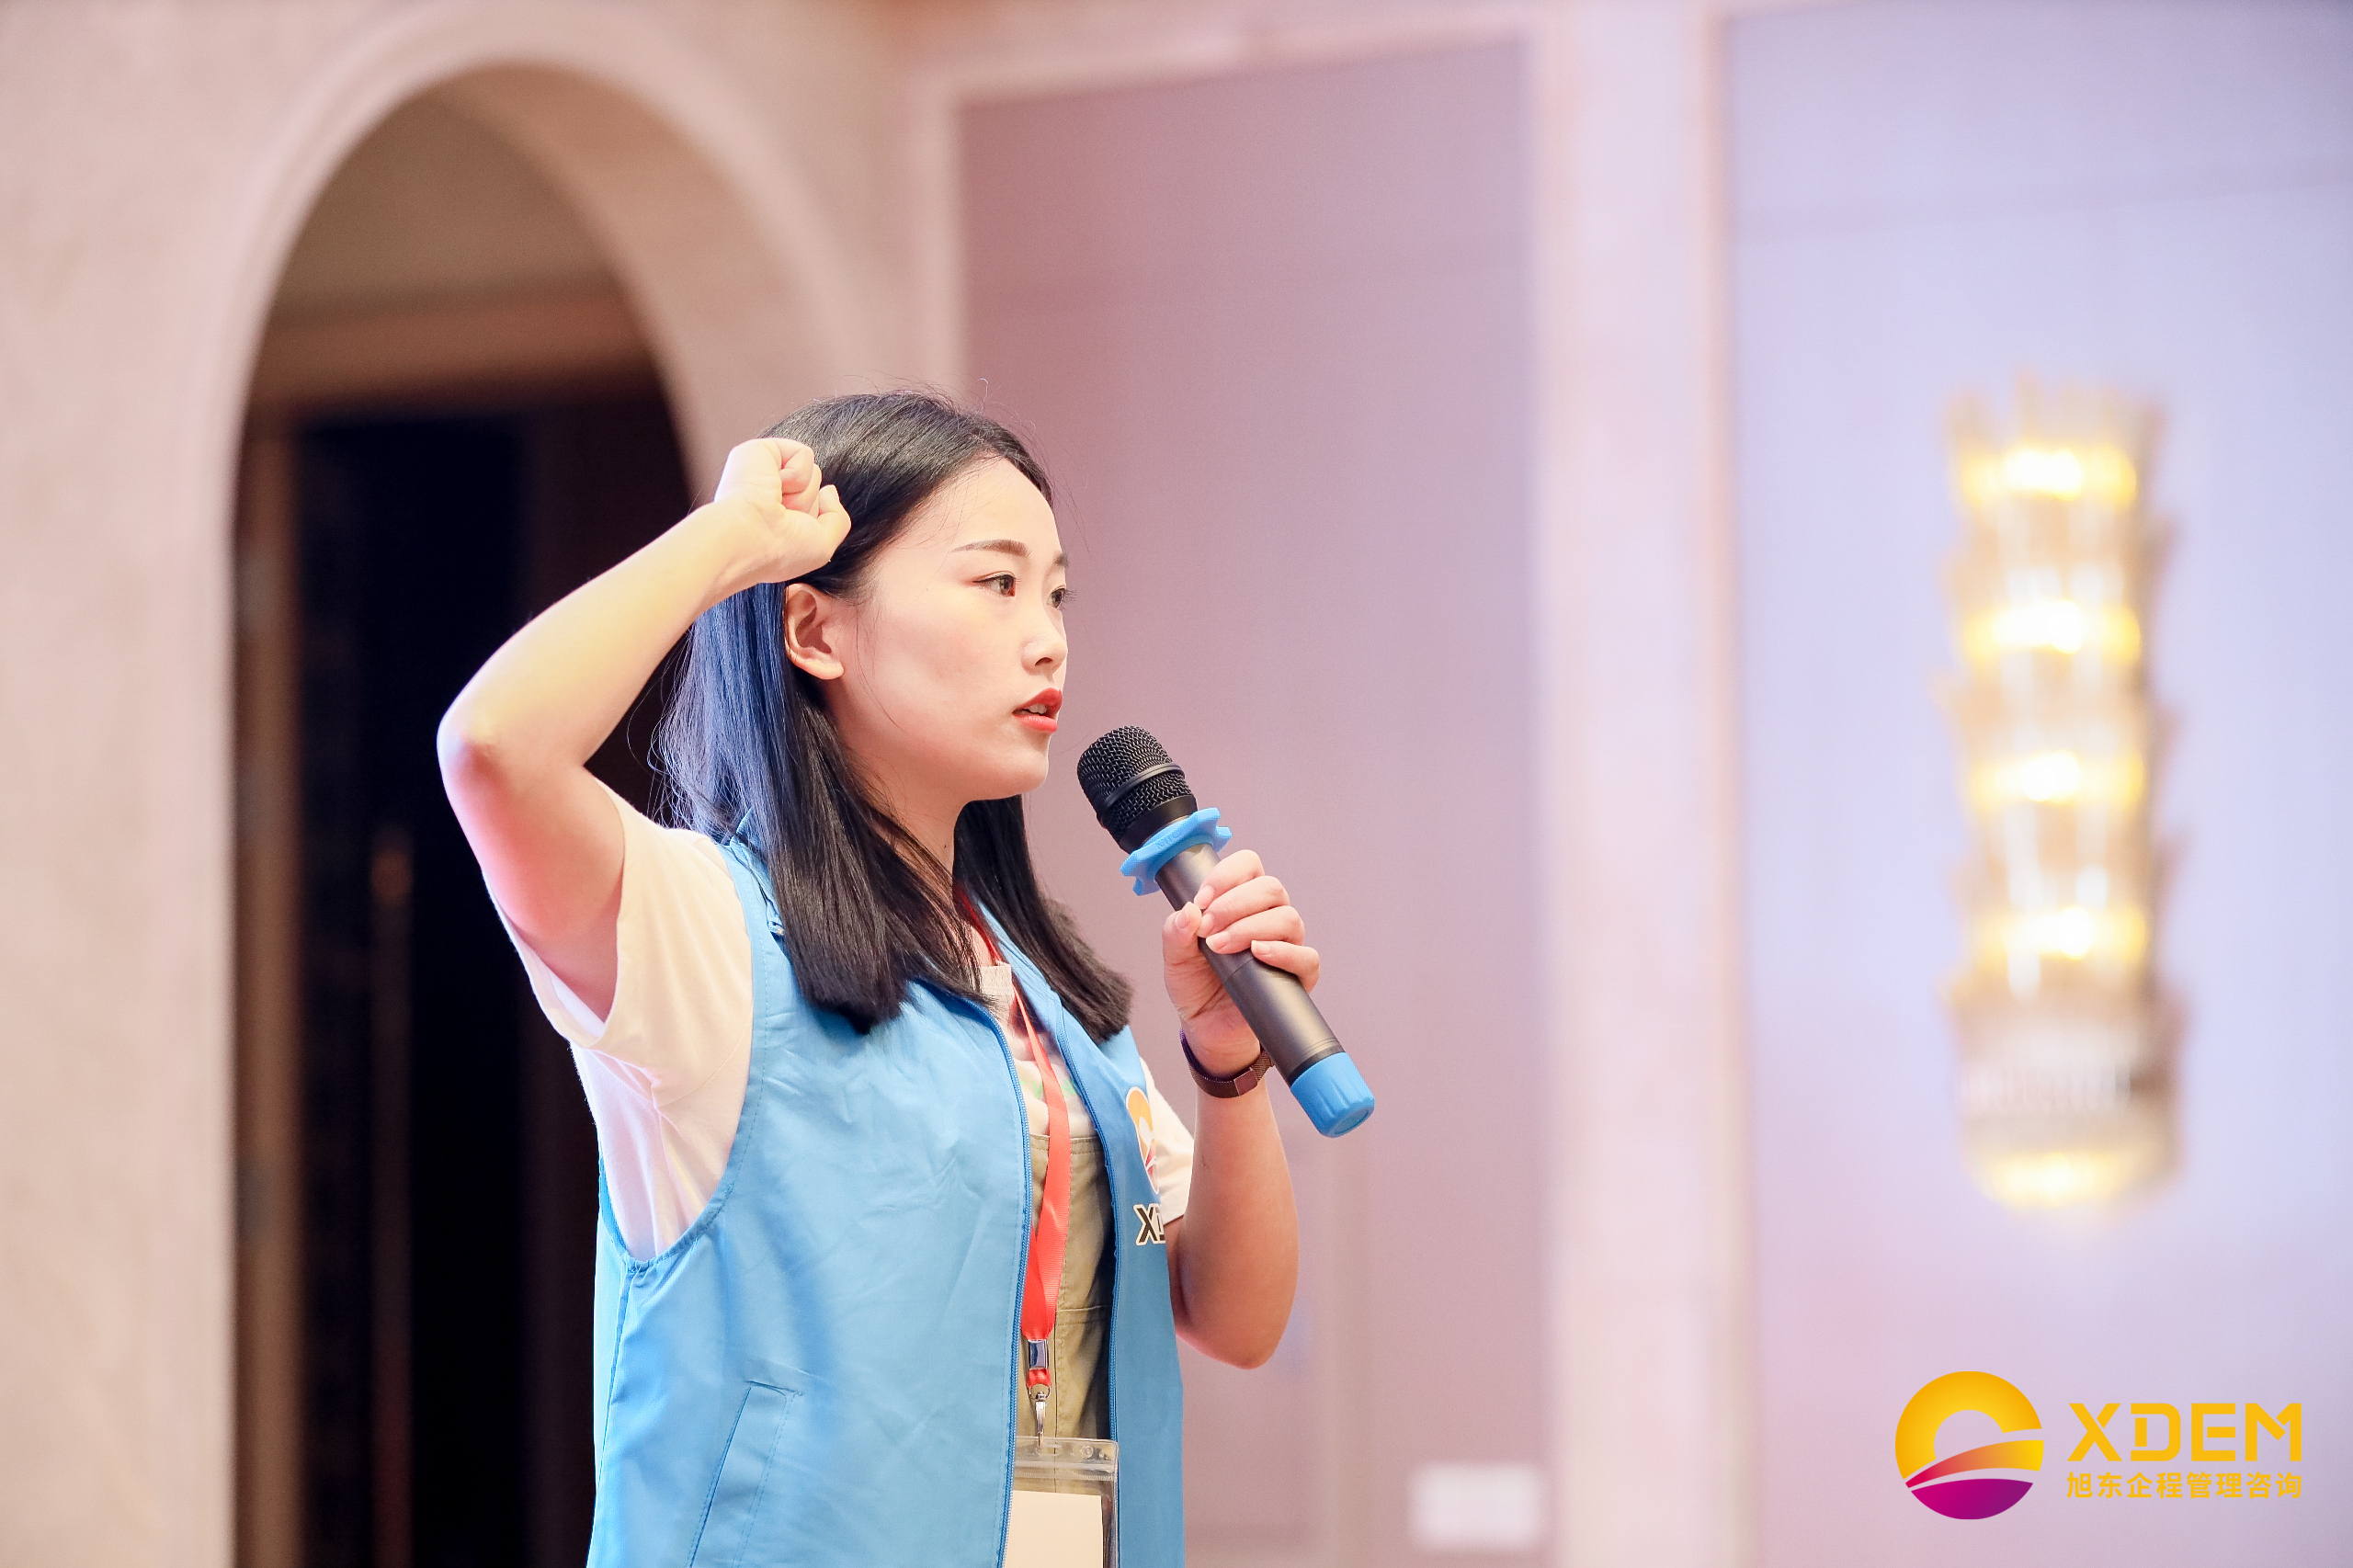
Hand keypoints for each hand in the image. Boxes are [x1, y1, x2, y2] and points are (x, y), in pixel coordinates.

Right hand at [704, 437, 851, 594]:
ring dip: (802, 494)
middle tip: (781, 518)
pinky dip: (797, 473)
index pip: (814, 511)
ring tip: (775, 504)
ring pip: (813, 473)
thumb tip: (829, 490)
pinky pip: (804, 454)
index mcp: (774, 518)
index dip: (810, 524)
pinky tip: (773, 485)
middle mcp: (767, 496)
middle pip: (816, 490)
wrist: (747, 537)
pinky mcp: (758, 451)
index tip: (785, 540)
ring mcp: (762, 473)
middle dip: (807, 506)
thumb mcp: (822, 545)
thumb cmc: (779, 550)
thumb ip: (836, 519)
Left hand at [1160, 848, 1318, 1076]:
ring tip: (1221, 947)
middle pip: (1271, 888)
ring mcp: (1287, 945)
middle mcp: (1269, 917)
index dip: (1227, 875)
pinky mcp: (1298, 976)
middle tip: (1208, 930)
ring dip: (1250, 928)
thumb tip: (1189, 910)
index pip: (1248, 866)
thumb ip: (1176, 932)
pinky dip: (1283, 952)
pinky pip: (1306, 957)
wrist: (1206, 1028)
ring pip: (1287, 918)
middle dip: (1234, 904)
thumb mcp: (1174, 958)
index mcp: (1241, 901)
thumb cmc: (1196, 986)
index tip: (1202, 899)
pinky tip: (1258, 955)